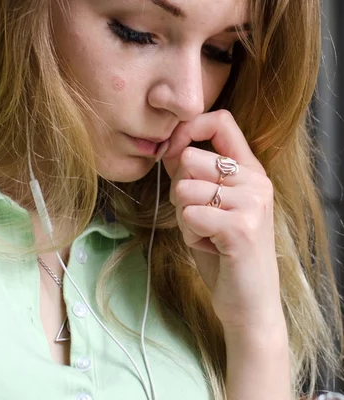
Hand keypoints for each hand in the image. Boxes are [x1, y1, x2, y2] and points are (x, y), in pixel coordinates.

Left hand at [162, 110, 285, 334]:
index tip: (172, 151)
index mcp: (250, 169)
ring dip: (183, 216)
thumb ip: (191, 172)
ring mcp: (252, 202)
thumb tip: (168, 144)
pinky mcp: (241, 227)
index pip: (221, 120)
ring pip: (184, 187)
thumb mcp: (208, 204)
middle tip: (198, 216)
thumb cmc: (224, 251)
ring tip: (206, 234)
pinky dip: (189, 235)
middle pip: (189, 157)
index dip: (188, 128)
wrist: (248, 303)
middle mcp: (256, 180)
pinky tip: (211, 248)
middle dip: (179, 190)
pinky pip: (188, 215)